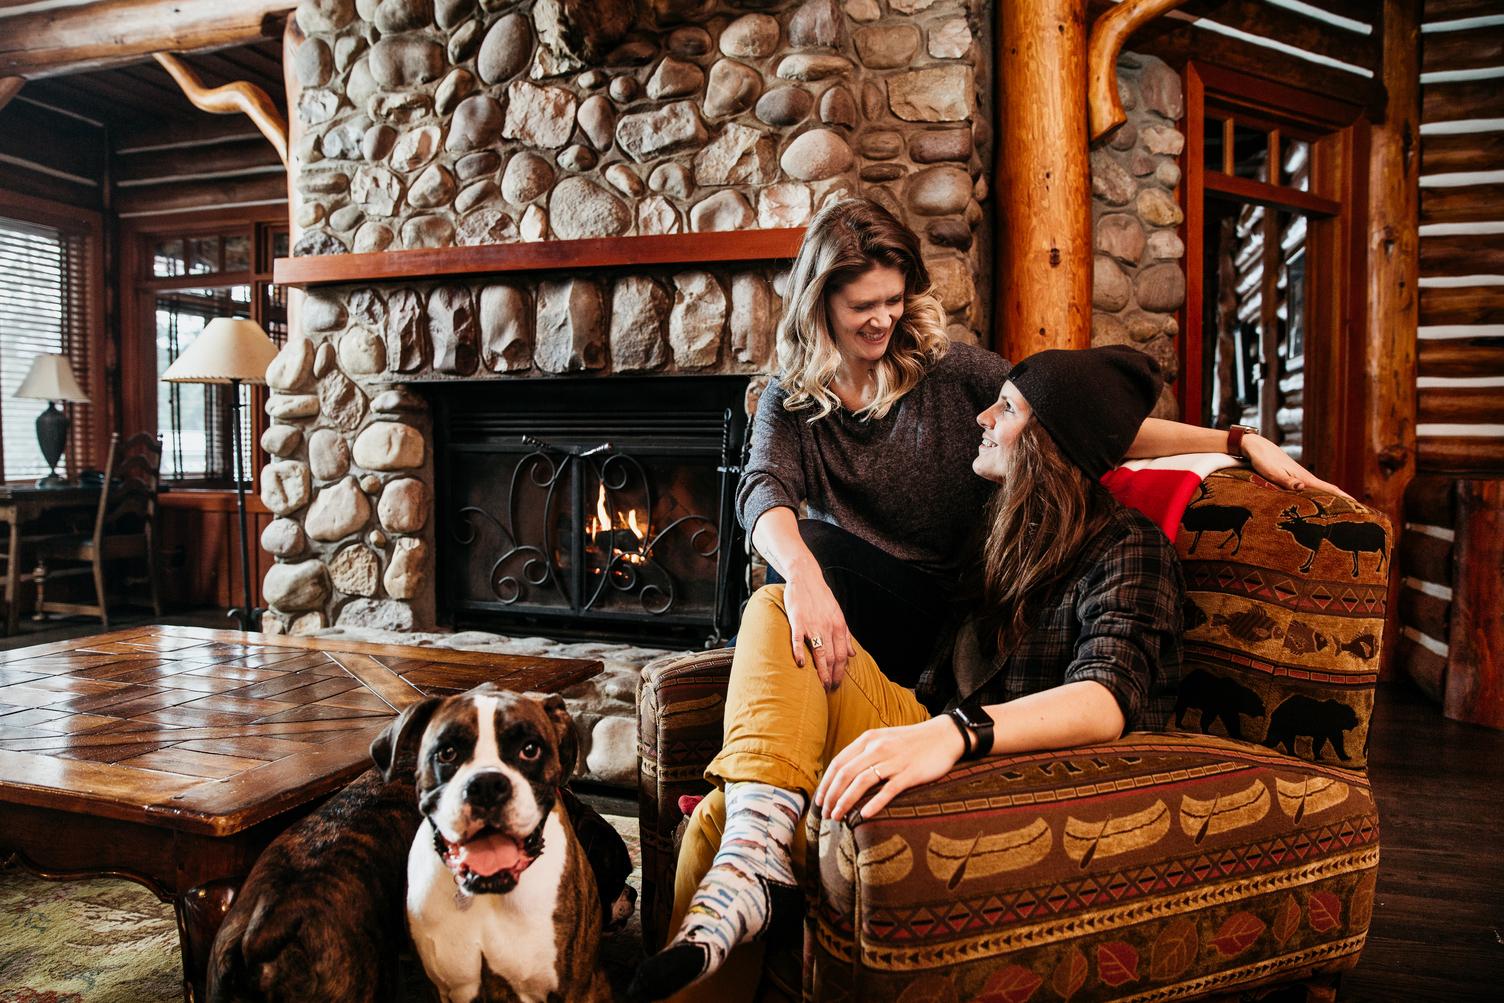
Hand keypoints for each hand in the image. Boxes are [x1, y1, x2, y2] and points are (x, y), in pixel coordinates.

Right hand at [781, 570, 855, 689]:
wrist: (806, 577)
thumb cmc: (821, 597)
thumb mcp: (838, 615)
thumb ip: (846, 635)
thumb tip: (852, 655)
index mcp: (839, 626)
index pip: (843, 655)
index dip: (841, 671)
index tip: (838, 683)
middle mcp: (828, 627)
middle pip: (833, 658)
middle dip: (833, 675)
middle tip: (830, 689)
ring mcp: (813, 625)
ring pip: (820, 653)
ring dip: (821, 671)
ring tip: (821, 684)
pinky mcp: (798, 621)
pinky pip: (799, 640)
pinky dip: (800, 653)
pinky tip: (801, 665)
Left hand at [814, 717, 966, 821]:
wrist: (944, 736)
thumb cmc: (912, 742)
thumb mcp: (884, 740)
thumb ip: (865, 753)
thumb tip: (844, 775)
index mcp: (868, 739)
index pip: (838, 762)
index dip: (826, 783)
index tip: (820, 800)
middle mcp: (877, 748)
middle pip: (845, 773)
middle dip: (832, 796)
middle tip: (825, 814)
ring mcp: (894, 760)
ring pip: (862, 782)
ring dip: (846, 801)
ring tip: (838, 817)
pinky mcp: (910, 773)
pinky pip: (888, 790)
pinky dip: (874, 803)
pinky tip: (863, 816)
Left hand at [1240, 434, 1352, 499]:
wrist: (1256, 447)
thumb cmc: (1264, 461)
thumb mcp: (1274, 473)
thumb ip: (1287, 481)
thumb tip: (1303, 488)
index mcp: (1305, 478)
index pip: (1329, 489)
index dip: (1344, 498)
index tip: (1358, 507)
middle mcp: (1306, 478)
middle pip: (1329, 491)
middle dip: (1343, 500)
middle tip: (1358, 512)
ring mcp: (1300, 477)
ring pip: (1320, 490)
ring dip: (1332, 499)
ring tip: (1343, 510)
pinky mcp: (1293, 478)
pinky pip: (1310, 489)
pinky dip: (1318, 496)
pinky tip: (1318, 501)